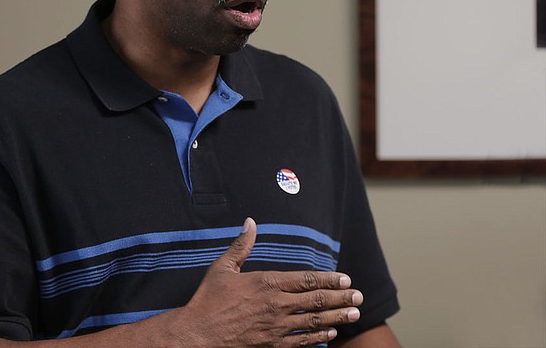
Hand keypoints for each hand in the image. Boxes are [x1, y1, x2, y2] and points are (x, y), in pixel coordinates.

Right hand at [177, 218, 362, 347]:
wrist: (199, 333)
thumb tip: (250, 222)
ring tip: (353, 315)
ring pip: (313, 321)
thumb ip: (241, 245)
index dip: (329, 279)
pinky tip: (329, 334)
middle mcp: (276, 305)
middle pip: (316, 300)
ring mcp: (276, 327)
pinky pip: (301, 341)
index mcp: (266, 283)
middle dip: (340, 298)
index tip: (345, 279)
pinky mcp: (271, 344)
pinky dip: (318, 337)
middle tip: (359, 297)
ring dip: (336, 318)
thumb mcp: (223, 267)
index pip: (306, 280)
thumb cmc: (209, 299)